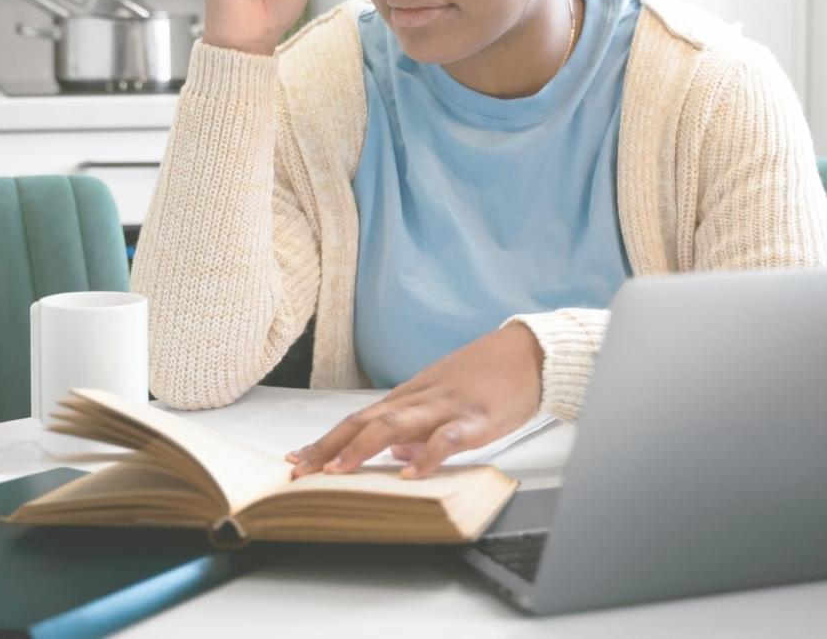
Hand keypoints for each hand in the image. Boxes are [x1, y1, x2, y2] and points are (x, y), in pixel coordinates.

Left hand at [286, 322, 544, 479]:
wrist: (529, 352)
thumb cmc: (488, 377)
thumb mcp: (444, 400)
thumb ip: (417, 427)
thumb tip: (396, 455)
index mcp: (410, 397)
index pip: (357, 419)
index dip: (325, 439)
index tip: (296, 458)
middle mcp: (419, 399)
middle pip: (364, 421)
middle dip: (328, 446)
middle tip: (299, 470)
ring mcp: (446, 407)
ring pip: (394, 425)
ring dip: (361, 449)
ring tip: (337, 472)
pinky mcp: (475, 417)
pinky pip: (446, 437)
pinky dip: (426, 455)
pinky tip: (410, 474)